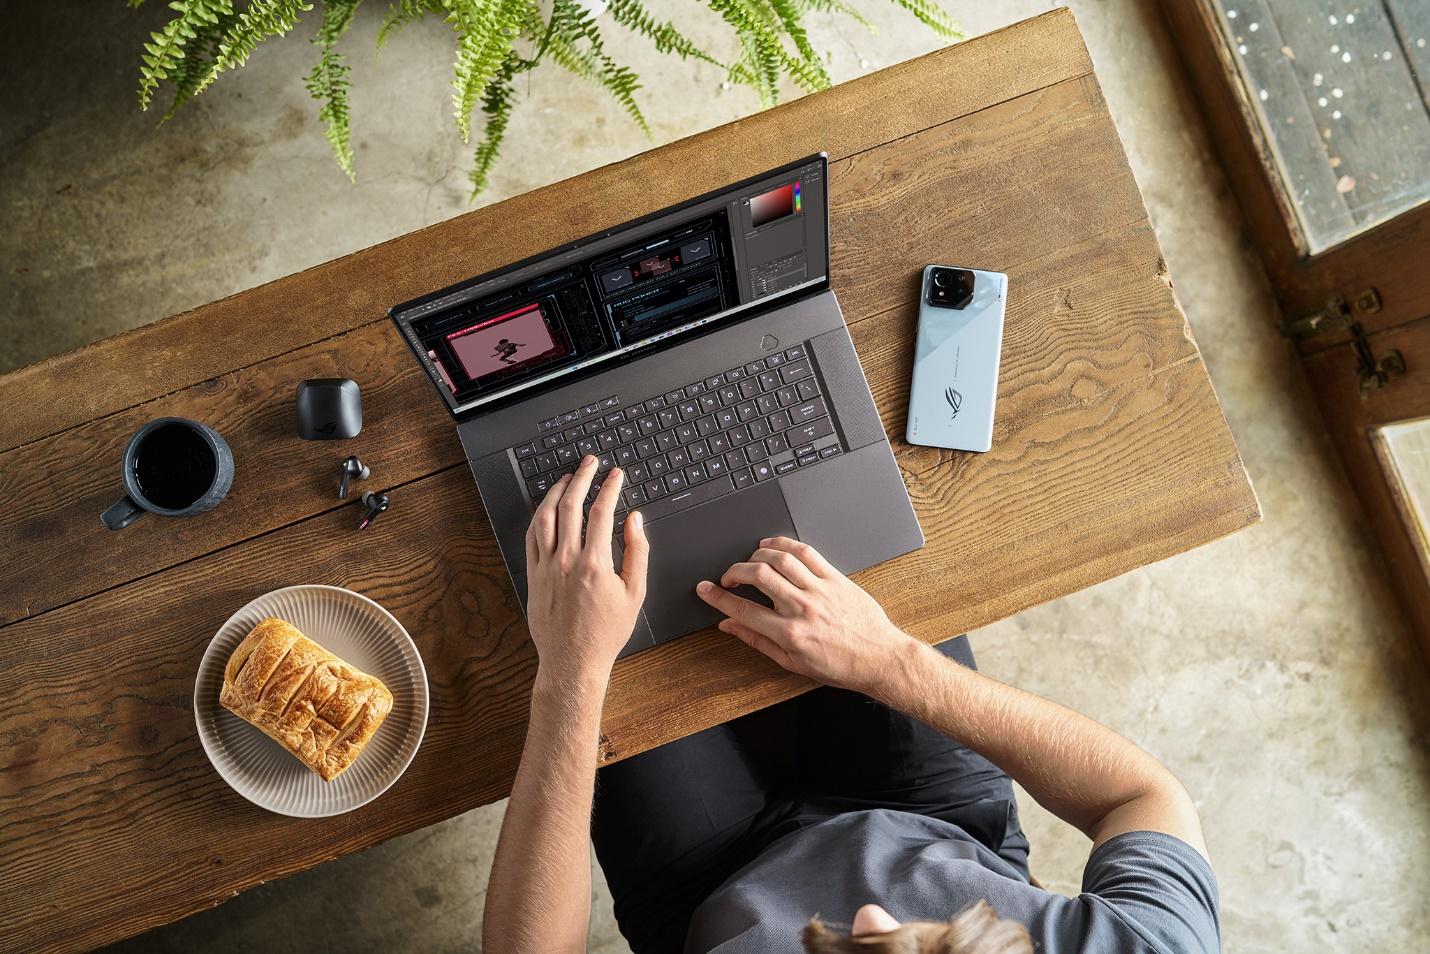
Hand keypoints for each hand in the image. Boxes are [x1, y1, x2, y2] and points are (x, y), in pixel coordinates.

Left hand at [524, 455, 648, 683]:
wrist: (573, 660)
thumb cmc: (606, 631)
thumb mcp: (635, 593)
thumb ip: (637, 552)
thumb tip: (634, 520)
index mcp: (594, 564)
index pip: (600, 512)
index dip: (609, 488)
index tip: (615, 475)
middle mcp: (566, 561)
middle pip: (571, 505)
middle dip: (582, 478)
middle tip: (590, 462)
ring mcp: (545, 567)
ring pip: (546, 517)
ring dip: (557, 492)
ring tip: (567, 478)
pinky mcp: (532, 575)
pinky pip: (531, 536)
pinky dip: (539, 516)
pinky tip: (547, 507)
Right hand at [694, 536, 915, 696]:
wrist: (878, 658)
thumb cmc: (838, 665)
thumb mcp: (792, 663)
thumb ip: (757, 640)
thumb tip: (728, 626)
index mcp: (790, 634)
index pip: (743, 610)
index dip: (718, 597)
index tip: (705, 589)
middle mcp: (803, 609)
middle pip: (758, 576)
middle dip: (734, 571)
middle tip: (728, 577)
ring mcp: (820, 590)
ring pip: (780, 559)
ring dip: (757, 555)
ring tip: (749, 562)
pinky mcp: (835, 578)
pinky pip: (806, 552)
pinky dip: (784, 544)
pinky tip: (772, 547)